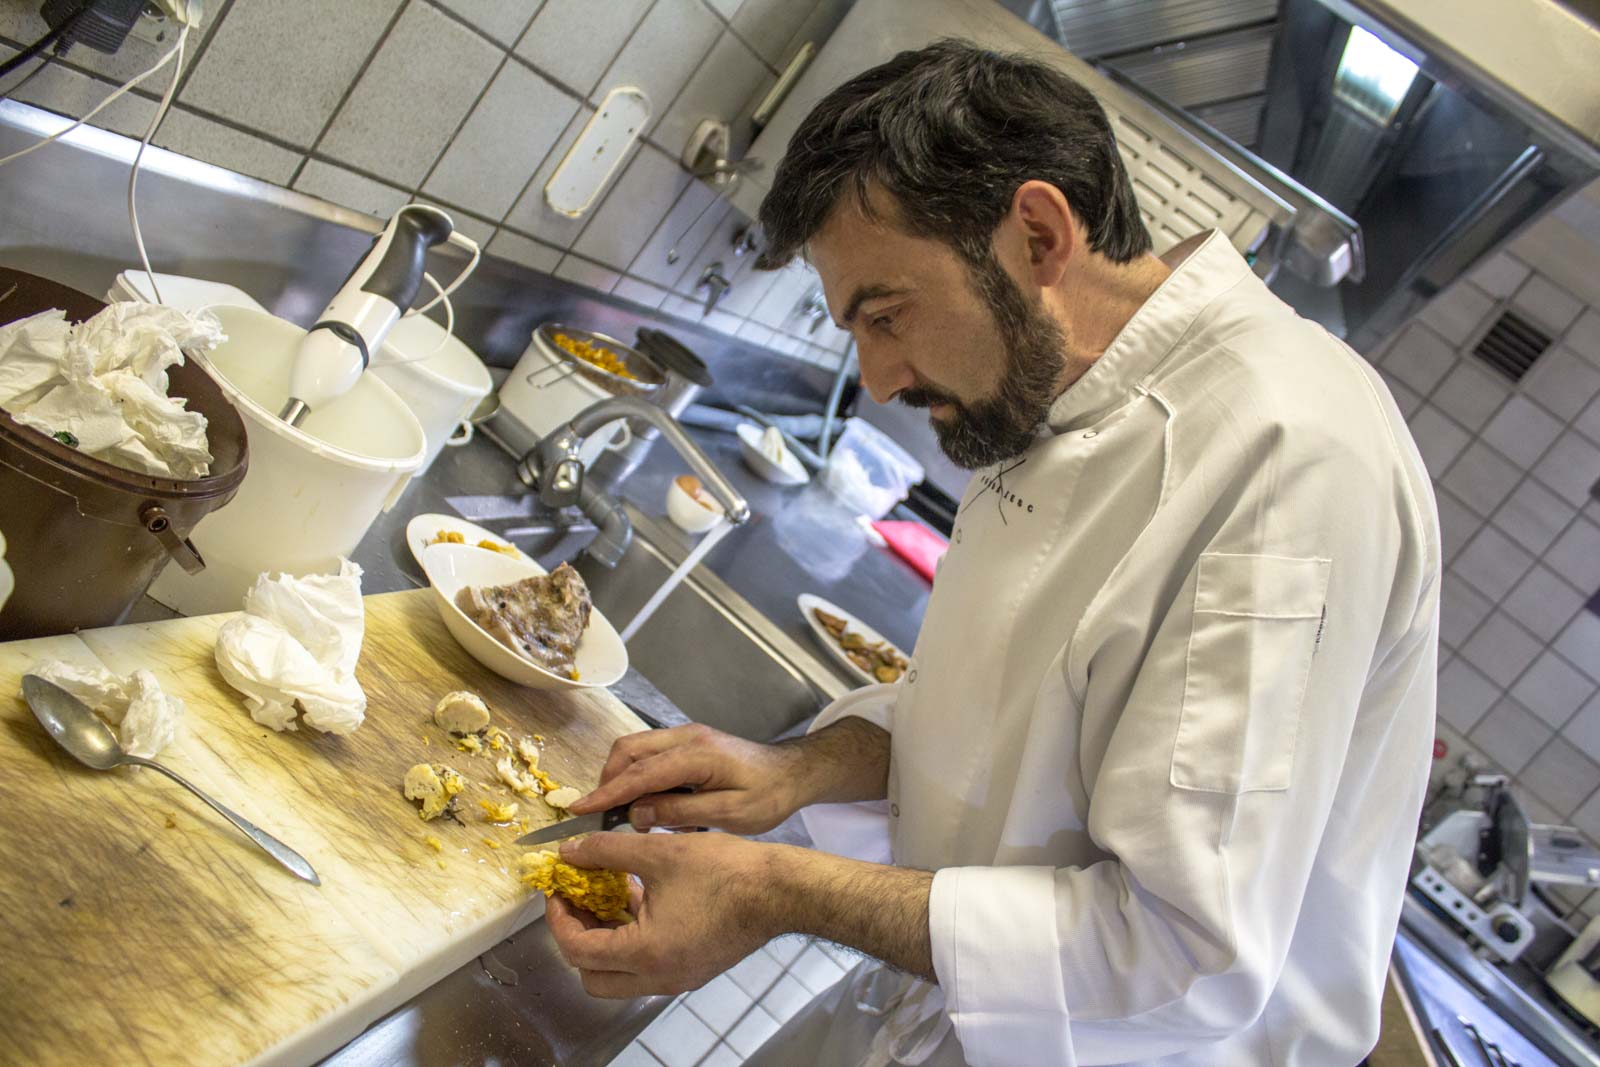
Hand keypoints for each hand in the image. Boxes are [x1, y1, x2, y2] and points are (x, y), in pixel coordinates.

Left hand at [545, 830, 778, 996]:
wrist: (780, 891)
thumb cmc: (726, 872)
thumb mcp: (658, 853)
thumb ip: (606, 852)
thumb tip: (570, 851)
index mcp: (645, 954)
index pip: (578, 949)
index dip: (558, 917)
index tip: (558, 888)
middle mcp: (658, 977)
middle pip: (593, 976)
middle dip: (576, 937)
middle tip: (576, 900)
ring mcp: (677, 977)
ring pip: (619, 974)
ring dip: (604, 938)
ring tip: (605, 893)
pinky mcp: (691, 968)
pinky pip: (645, 965)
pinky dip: (631, 938)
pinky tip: (637, 896)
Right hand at [570, 723, 805, 834]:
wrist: (792, 774)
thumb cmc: (768, 796)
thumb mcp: (728, 814)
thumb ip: (680, 812)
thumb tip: (635, 814)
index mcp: (697, 753)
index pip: (640, 773)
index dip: (607, 793)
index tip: (580, 810)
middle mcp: (687, 736)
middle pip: (629, 750)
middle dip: (608, 781)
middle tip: (599, 816)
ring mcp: (687, 736)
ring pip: (636, 749)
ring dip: (621, 778)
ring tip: (620, 814)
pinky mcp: (689, 742)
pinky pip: (650, 754)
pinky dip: (637, 775)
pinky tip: (643, 802)